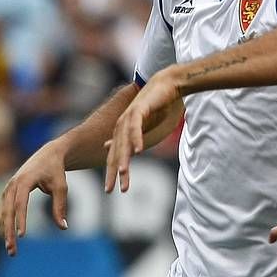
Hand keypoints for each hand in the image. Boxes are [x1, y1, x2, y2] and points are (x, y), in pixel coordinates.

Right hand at [0, 141, 67, 255]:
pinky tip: (9, 238)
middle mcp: (12, 184)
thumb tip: (63, 227)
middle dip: (8, 232)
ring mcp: (7, 189)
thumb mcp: (61, 187)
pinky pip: (4, 211)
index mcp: (25, 180)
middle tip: (12, 250)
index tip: (22, 236)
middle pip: (8, 211)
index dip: (21, 219)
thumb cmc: (56, 171)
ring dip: (5, 231)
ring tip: (12, 250)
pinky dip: (5, 225)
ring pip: (3, 213)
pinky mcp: (7, 193)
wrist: (48, 155)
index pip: (20, 203)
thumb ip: (60, 207)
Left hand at [105, 68, 181, 192]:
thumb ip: (135, 139)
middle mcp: (121, 126)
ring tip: (123, 174)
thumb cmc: (158, 106)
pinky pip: (136, 128)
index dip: (111, 174)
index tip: (110, 191)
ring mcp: (129, 118)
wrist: (166, 84)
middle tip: (111, 190)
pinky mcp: (139, 110)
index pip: (115, 157)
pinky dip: (136, 139)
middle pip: (116, 153)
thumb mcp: (146, 126)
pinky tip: (138, 152)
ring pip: (124, 143)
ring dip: (123, 158)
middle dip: (113, 172)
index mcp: (122, 132)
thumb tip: (124, 149)